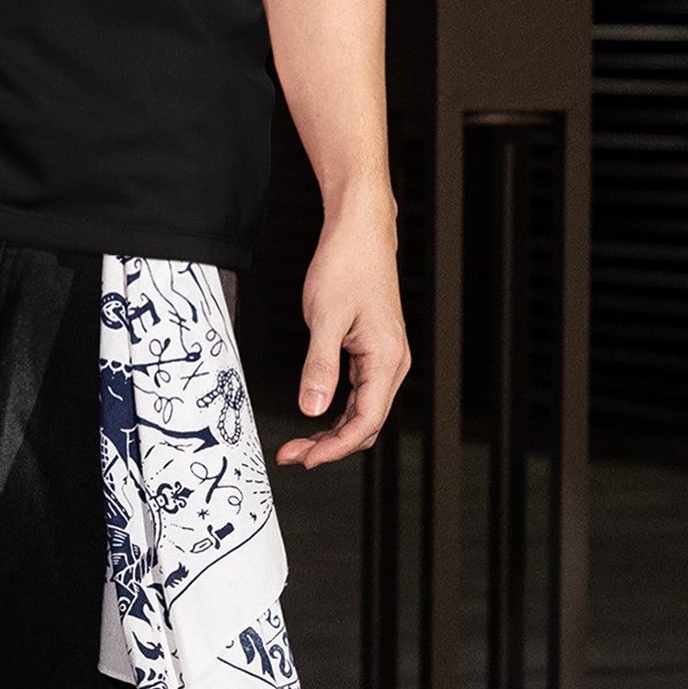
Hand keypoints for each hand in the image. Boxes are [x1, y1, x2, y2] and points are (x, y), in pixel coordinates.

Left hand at [274, 207, 409, 469]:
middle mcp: (393, 362)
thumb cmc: (346, 264)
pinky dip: (338, 408)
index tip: (307, 459)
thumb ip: (319, 367)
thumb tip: (312, 410)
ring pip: (363, 409)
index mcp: (387, 358)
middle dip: (331, 444)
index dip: (336, 447)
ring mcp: (385, 356)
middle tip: (294, 454)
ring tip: (300, 442)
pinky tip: (316, 413)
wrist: (360, 229)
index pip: (366, 421)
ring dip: (333, 429)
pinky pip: (360, 390)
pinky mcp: (373, 348)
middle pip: (367, 422)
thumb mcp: (324, 317)